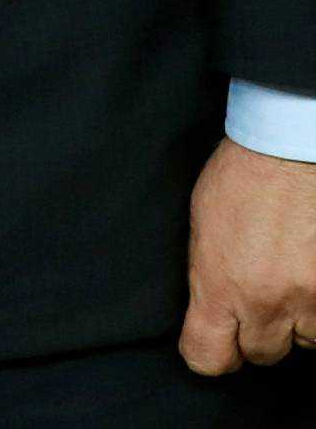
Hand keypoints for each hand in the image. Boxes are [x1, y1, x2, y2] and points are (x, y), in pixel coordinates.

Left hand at [180, 136, 315, 371]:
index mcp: (217, 285)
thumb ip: (208, 277)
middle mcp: (265, 302)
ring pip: (304, 340)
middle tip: (260, 291)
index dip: (211, 352)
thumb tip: (212, 310)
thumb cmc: (241, 177)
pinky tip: (310, 270)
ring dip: (298, 316)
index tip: (216, 341)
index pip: (207, 356)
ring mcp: (309, 301)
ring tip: (290, 271)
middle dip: (259, 327)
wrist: (289, 149)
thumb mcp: (202, 228)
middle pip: (261, 352)